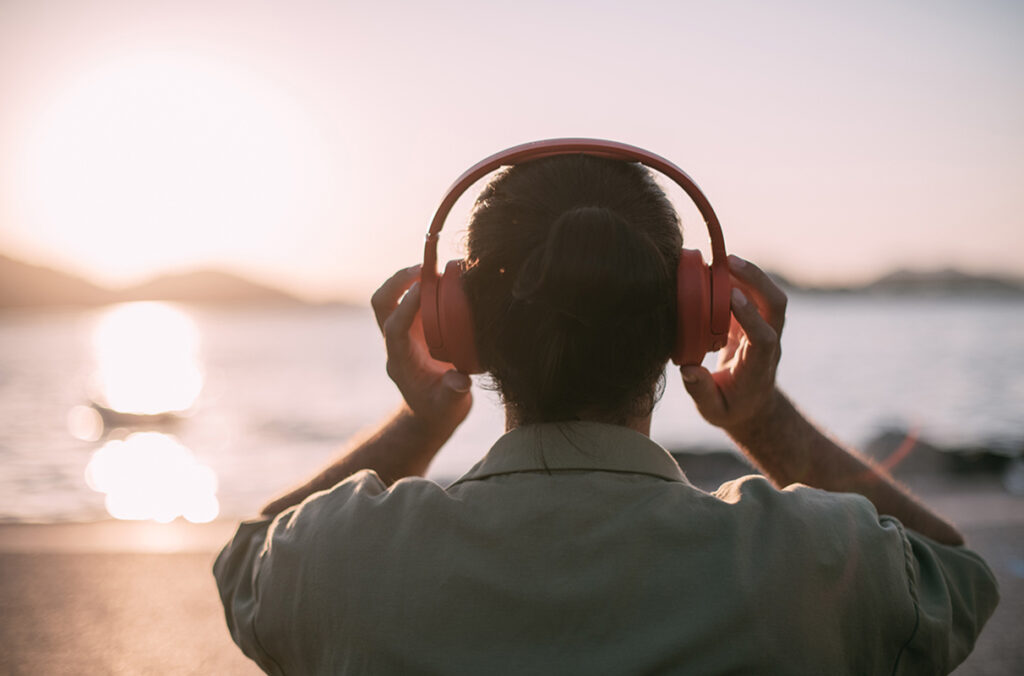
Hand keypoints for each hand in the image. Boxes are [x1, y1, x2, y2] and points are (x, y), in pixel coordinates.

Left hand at [371, 265, 472, 438]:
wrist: (432, 412)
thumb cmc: (439, 409)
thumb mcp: (449, 407)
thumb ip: (453, 393)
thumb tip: (459, 381)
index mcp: (401, 360)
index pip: (394, 327)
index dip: (406, 305)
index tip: (424, 286)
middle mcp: (397, 341)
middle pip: (381, 304)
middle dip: (397, 282)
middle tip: (425, 268)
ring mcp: (404, 331)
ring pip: (392, 297)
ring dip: (408, 278)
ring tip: (436, 266)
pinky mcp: (415, 326)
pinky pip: (411, 298)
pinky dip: (423, 284)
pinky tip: (445, 276)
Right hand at [680, 255, 786, 433]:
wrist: (752, 405)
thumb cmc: (731, 407)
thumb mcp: (713, 410)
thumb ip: (701, 391)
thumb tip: (689, 370)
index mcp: (759, 366)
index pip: (763, 337)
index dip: (750, 316)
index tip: (731, 297)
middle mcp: (768, 342)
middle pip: (776, 305)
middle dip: (758, 280)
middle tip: (730, 263)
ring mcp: (765, 327)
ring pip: (768, 294)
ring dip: (749, 274)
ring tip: (722, 258)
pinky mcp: (755, 319)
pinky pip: (753, 293)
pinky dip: (739, 277)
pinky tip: (718, 267)